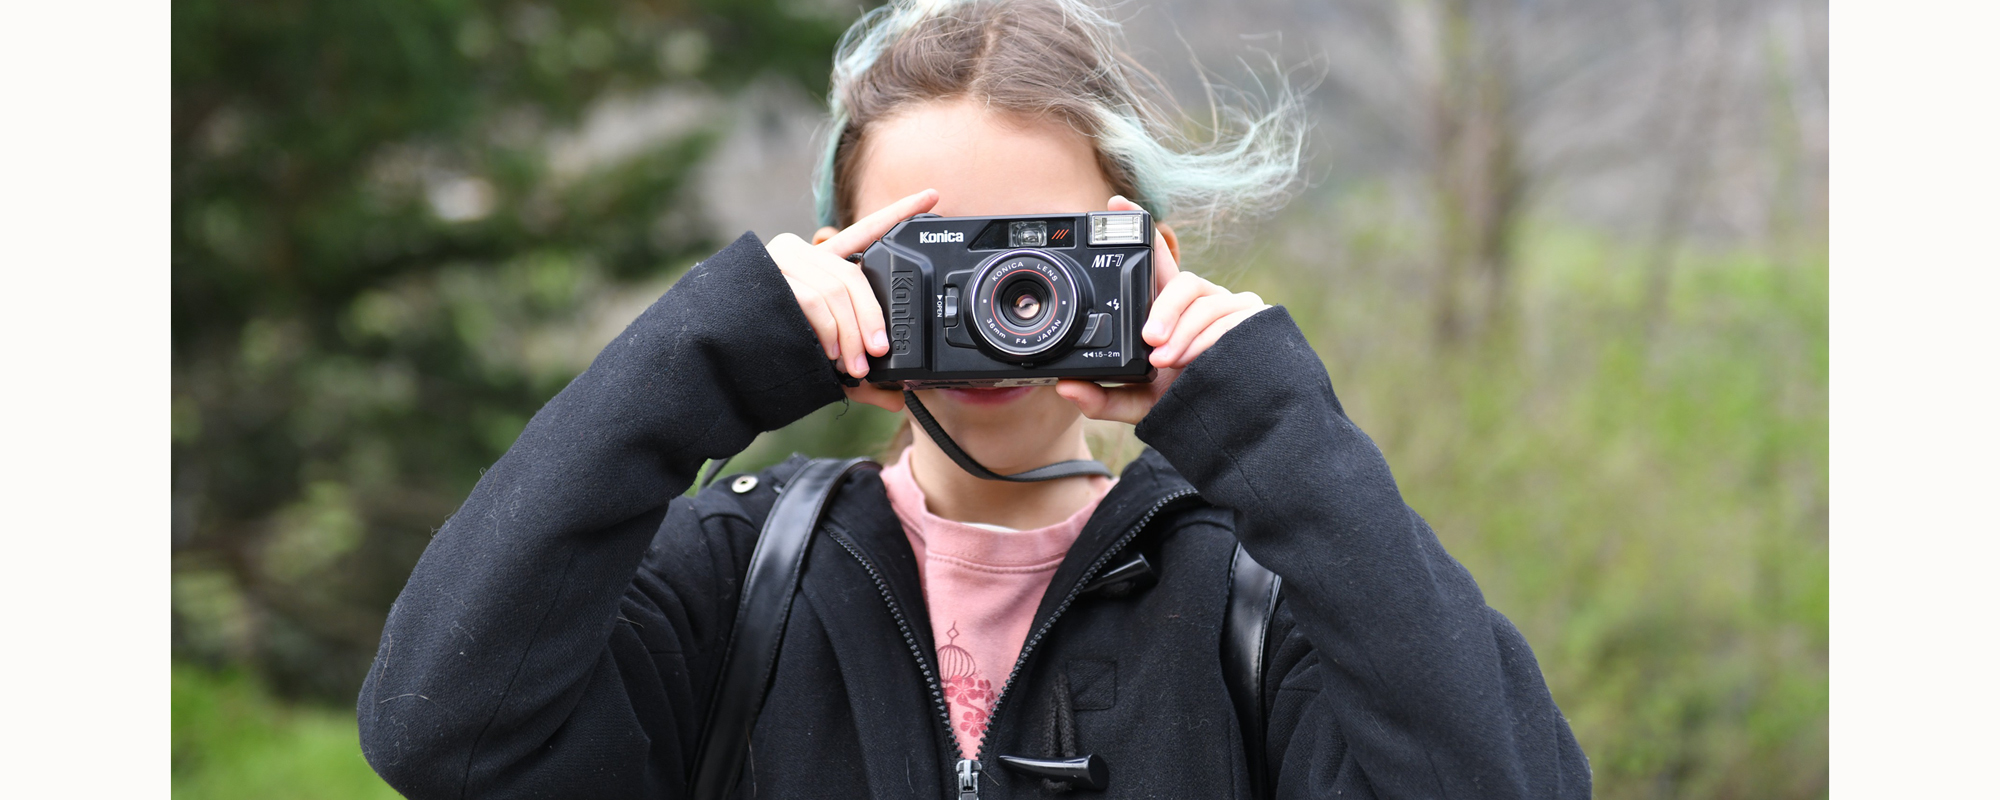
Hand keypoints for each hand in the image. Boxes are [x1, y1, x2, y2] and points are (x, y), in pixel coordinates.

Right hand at [765, 188, 937, 411]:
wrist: (716, 364)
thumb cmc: (770, 357)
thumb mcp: (825, 364)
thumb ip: (860, 376)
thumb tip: (899, 398)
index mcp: (819, 264)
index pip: (865, 231)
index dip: (899, 212)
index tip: (934, 197)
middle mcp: (800, 253)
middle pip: (854, 275)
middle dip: (872, 317)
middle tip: (879, 352)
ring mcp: (781, 262)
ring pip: (835, 289)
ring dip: (851, 333)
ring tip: (852, 367)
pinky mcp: (767, 277)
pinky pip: (812, 301)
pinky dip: (828, 331)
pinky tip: (829, 354)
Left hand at [1056, 196, 1268, 424]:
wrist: (1231, 425)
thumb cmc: (1184, 404)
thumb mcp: (1138, 404)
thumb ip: (1103, 400)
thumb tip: (1065, 388)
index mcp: (1172, 308)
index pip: (1157, 259)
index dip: (1139, 227)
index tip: (1115, 202)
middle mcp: (1201, 299)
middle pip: (1180, 281)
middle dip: (1162, 309)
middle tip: (1149, 341)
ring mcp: (1230, 306)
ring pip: (1202, 300)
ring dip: (1181, 332)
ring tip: (1165, 360)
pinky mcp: (1254, 320)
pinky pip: (1228, 320)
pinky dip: (1206, 341)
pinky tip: (1195, 361)